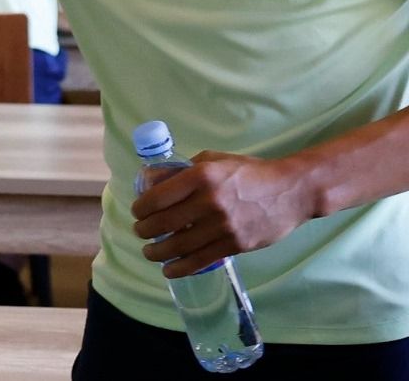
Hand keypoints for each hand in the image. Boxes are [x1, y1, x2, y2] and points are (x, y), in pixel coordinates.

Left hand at [131, 151, 317, 277]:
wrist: (291, 191)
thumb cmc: (248, 172)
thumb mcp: (212, 160)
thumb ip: (181, 171)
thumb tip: (149, 182)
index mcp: (201, 176)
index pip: (157, 197)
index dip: (141, 208)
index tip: (138, 212)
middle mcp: (209, 201)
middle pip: (163, 223)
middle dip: (144, 230)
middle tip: (140, 232)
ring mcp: (223, 226)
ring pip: (178, 245)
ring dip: (157, 252)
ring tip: (150, 252)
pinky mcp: (235, 245)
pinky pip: (200, 260)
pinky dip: (179, 268)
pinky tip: (169, 269)